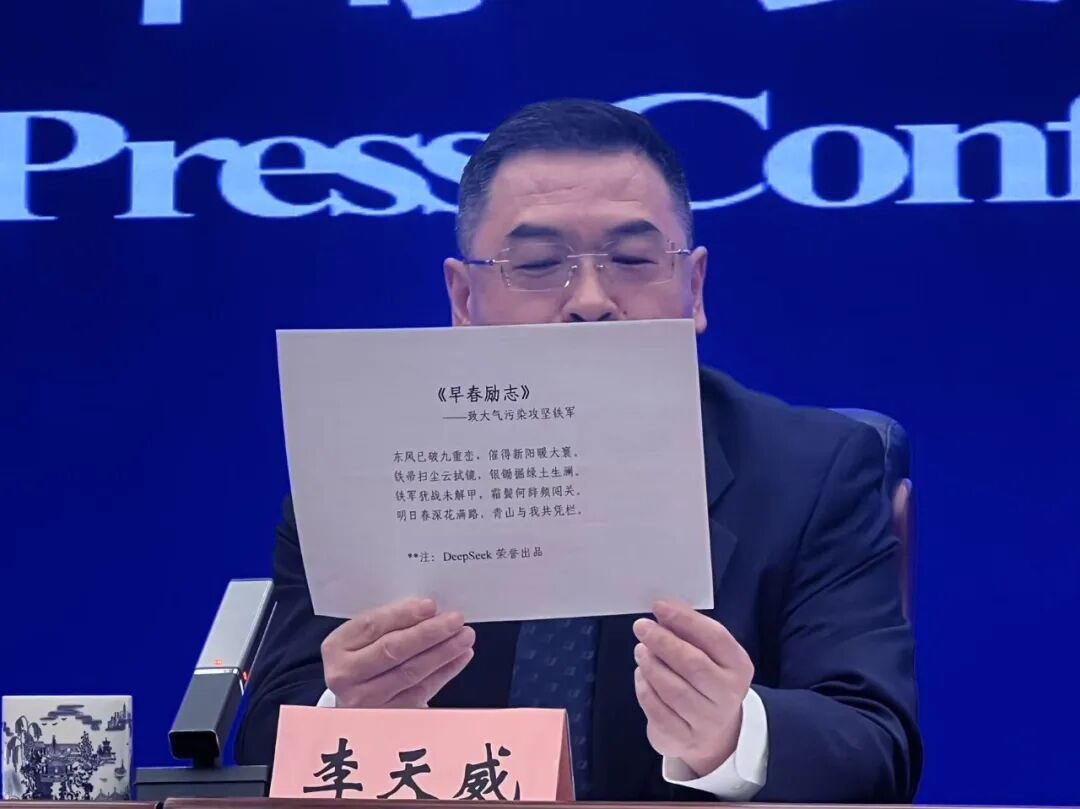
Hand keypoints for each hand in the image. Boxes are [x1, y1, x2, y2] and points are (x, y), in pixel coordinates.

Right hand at [321, 597, 474, 707]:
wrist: (354, 700)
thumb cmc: (364, 657)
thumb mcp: (363, 637)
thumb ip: (388, 623)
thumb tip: (430, 610)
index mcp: (337, 647)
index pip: (372, 626)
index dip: (403, 615)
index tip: (431, 606)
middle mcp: (345, 676)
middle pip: (392, 650)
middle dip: (429, 633)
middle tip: (455, 620)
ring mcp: (366, 701)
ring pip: (410, 672)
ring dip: (443, 652)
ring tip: (464, 636)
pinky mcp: (388, 716)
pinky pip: (422, 691)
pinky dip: (444, 672)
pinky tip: (460, 657)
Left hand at [632, 599, 752, 777]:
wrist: (714, 733)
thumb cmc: (706, 680)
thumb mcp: (709, 654)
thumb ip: (690, 631)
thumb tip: (664, 608)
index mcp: (739, 666)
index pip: (715, 637)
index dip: (685, 619)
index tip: (659, 606)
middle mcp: (728, 696)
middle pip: (692, 664)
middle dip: (663, 641)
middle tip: (642, 627)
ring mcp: (708, 721)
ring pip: (672, 689)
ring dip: (650, 665)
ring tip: (641, 651)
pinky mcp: (684, 739)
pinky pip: (657, 710)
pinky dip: (644, 688)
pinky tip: (642, 675)